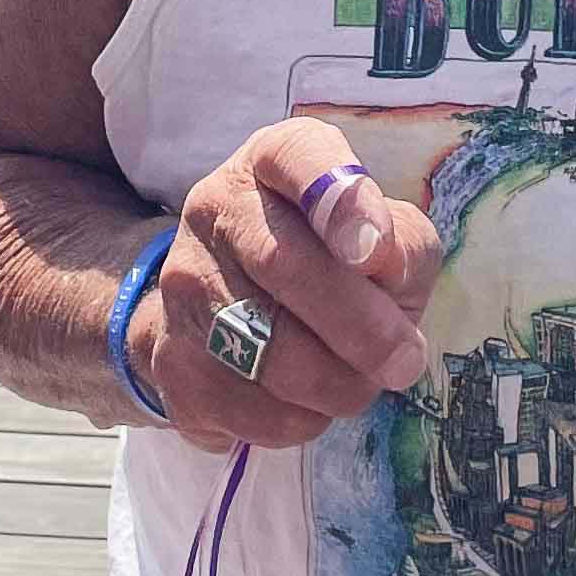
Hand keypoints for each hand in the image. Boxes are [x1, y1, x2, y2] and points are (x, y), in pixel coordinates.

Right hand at [135, 119, 440, 450]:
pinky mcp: (171, 360)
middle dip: (361, 327)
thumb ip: (401, 242)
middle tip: (404, 362)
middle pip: (284, 266)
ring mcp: (182, 284)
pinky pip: (251, 408)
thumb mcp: (382, 237)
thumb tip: (380, 262)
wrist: (229, 313)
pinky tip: (311, 401)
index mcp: (273, 162)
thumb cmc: (330, 263)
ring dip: (337, 384)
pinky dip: (301, 418)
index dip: (340, 202)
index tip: (372, 250)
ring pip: (268, 351)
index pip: (299, 157)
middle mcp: (215, 207)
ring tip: (360, 382)